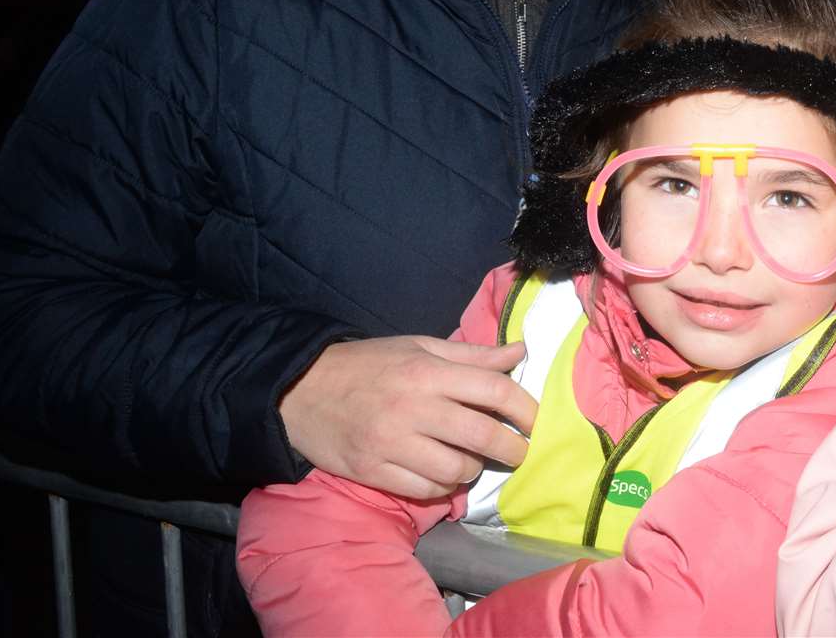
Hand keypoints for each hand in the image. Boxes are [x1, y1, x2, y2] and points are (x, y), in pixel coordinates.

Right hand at [279, 335, 537, 498]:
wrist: (301, 389)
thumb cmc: (369, 364)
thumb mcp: (419, 347)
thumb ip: (472, 355)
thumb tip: (521, 351)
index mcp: (428, 371)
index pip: (494, 390)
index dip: (525, 409)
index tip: (534, 421)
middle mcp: (413, 407)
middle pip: (482, 436)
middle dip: (511, 448)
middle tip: (518, 451)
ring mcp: (391, 443)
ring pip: (456, 470)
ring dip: (472, 469)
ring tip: (470, 459)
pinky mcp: (373, 471)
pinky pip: (425, 489)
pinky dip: (442, 486)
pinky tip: (441, 473)